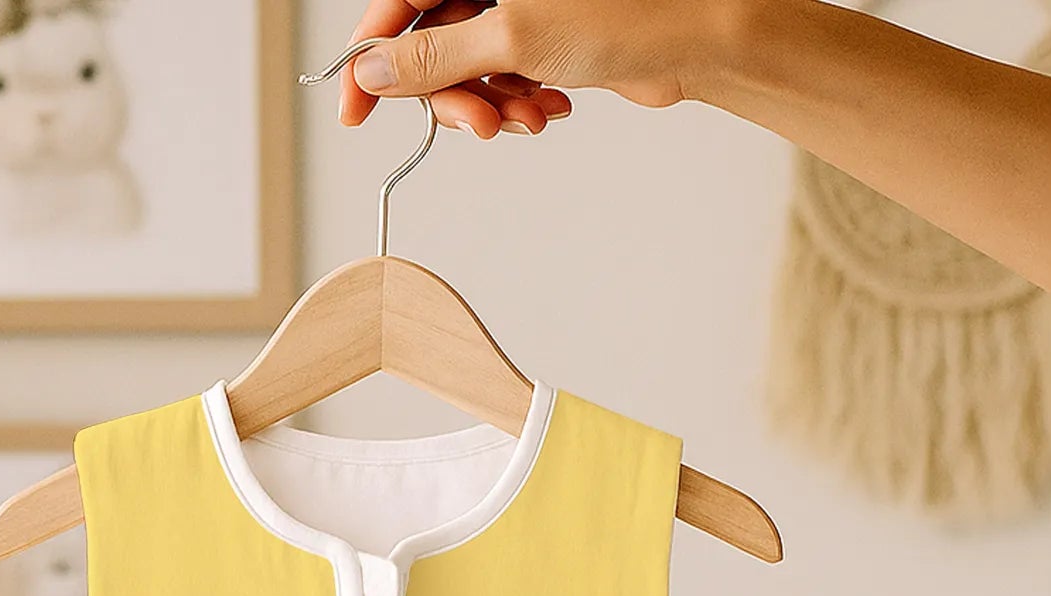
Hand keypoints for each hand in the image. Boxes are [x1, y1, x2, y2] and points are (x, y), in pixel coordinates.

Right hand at [338, 0, 730, 137]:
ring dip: (489, 106)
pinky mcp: (543, 41)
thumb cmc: (622, 12)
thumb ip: (435, 57)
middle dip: (447, 95)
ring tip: (527, 117)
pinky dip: (518, 105)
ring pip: (468, 71)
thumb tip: (374, 71)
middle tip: (475, 128)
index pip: (397, 4)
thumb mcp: (511, 38)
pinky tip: (549, 109)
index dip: (371, 59)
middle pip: (430, 44)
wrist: (696, 36)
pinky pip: (504, 83)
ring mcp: (518, 10)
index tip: (355, 110)